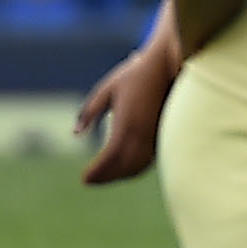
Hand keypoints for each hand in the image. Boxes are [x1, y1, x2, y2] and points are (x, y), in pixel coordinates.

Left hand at [76, 27, 179, 184]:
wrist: (171, 66)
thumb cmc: (137, 75)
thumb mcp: (107, 89)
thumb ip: (90, 111)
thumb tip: (75, 133)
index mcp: (128, 123)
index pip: (110, 158)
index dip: (97, 171)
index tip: (84, 179)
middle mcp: (144, 134)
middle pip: (124, 166)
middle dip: (106, 177)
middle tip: (89, 182)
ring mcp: (157, 135)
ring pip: (138, 166)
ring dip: (121, 175)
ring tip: (104, 177)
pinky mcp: (164, 134)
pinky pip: (149, 159)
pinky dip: (135, 168)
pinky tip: (126, 167)